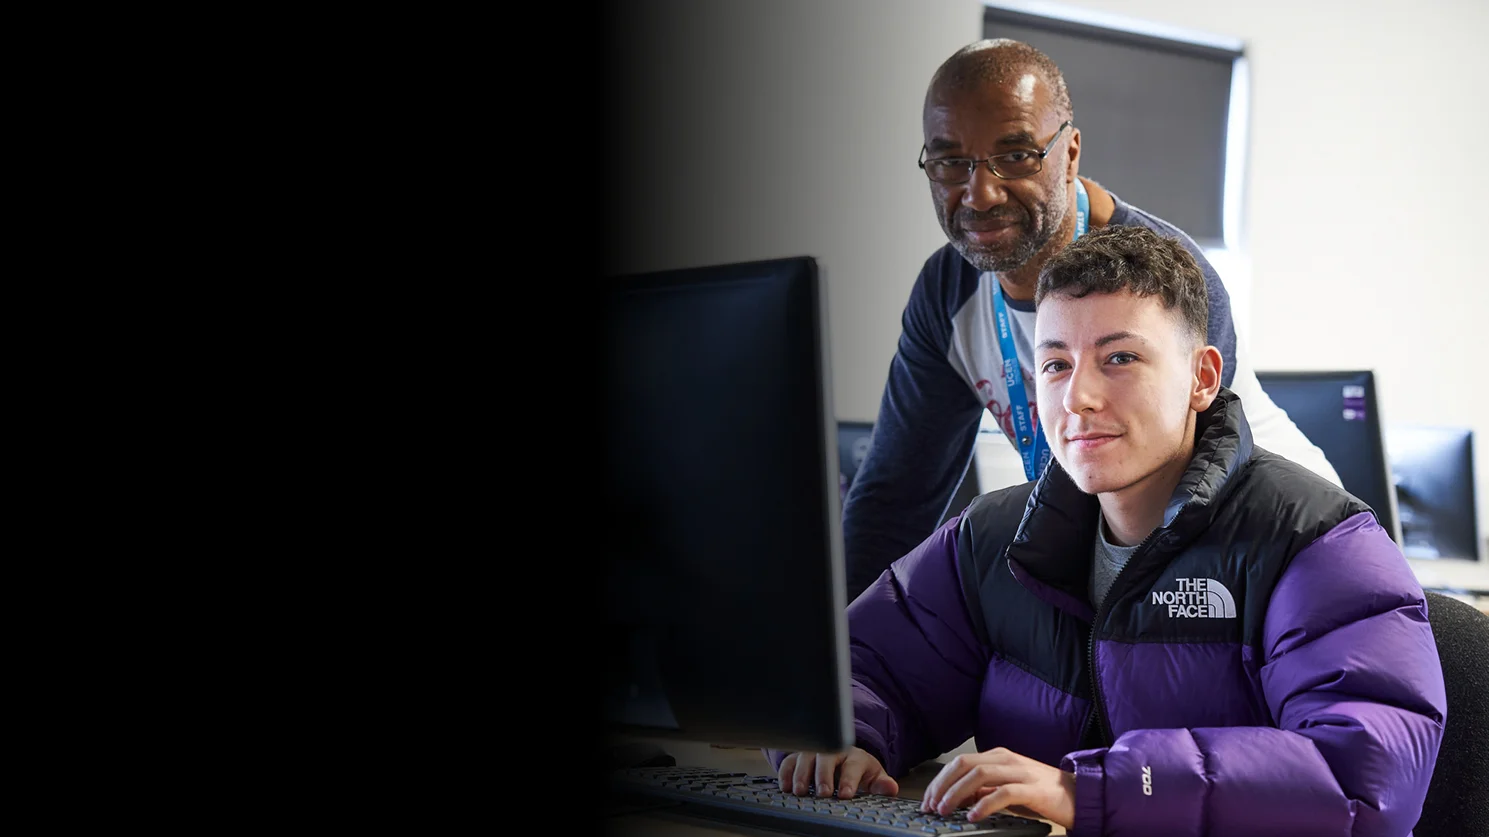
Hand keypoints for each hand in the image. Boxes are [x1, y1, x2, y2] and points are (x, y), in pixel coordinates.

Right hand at [776, 746, 898, 799]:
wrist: (844, 758)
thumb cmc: (858, 770)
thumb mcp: (873, 777)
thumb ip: (882, 784)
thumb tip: (891, 787)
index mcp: (854, 755)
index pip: (852, 764)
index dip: (849, 779)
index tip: (845, 794)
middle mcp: (833, 750)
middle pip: (826, 757)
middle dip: (823, 775)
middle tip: (823, 793)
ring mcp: (814, 752)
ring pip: (806, 756)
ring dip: (801, 774)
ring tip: (800, 791)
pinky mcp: (799, 756)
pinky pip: (789, 760)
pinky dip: (786, 773)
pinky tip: (785, 787)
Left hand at [920, 747, 1074, 827]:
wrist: (1077, 795)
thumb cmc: (1040, 792)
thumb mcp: (1006, 787)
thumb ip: (984, 789)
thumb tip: (957, 797)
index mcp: (997, 756)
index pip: (959, 763)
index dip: (939, 781)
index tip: (928, 800)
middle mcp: (1006, 759)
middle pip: (964, 765)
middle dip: (942, 785)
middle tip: (931, 806)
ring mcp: (1019, 772)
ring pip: (979, 775)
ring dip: (957, 793)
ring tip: (946, 810)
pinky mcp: (1032, 789)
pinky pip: (1003, 793)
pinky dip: (984, 804)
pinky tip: (974, 815)